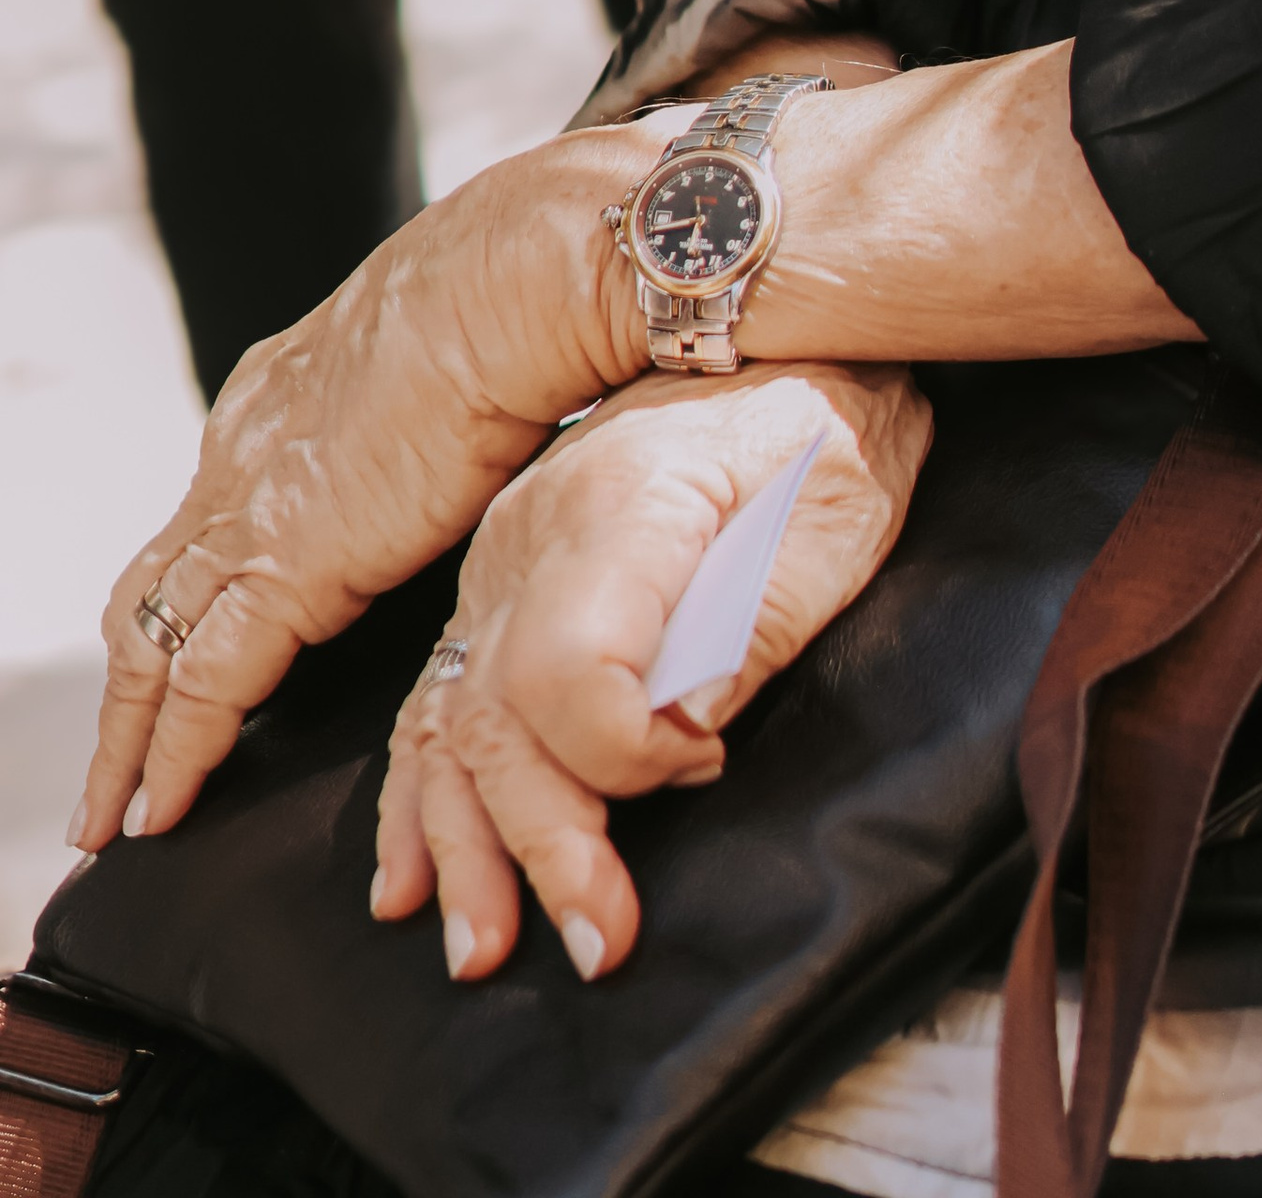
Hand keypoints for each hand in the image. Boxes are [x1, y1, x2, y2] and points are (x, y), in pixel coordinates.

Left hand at [72, 124, 659, 854]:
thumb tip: (489, 442)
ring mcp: (255, 503)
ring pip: (151, 640)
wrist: (520, 278)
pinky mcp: (286, 561)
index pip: (210, 516)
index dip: (193, 587)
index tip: (187, 639)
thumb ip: (442, 417)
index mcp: (286, 396)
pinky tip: (164, 809)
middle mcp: (247, 449)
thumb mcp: (454, 360)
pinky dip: (173, 753)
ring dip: (129, 735)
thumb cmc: (526, 298)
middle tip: (112, 762)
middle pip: (156, 585)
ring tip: (115, 812)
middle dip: (132, 678)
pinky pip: (203, 684)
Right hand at [373, 364, 930, 982]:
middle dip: (540, 848)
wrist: (777, 327)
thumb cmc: (828, 425)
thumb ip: (752, 625)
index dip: (626, 755)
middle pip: (497, 719)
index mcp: (618, 507)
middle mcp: (531, 535)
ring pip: (448, 724)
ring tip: (485, 949)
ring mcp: (500, 562)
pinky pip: (434, 700)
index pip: (569, 672)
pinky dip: (418, 798)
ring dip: (464, 848)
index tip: (703, 769)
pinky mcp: (497, 585)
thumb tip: (681, 738)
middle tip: (600, 942)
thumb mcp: (835, 512)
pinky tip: (411, 879)